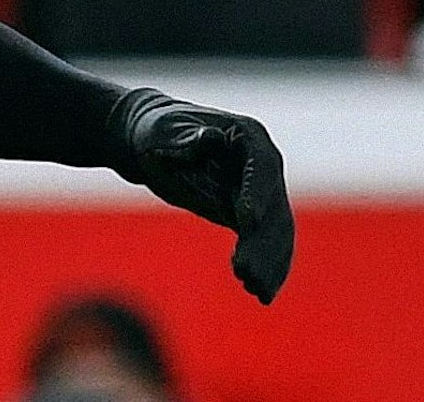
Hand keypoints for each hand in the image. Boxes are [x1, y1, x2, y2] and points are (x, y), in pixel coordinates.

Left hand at [106, 88, 294, 303]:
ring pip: (273, 232)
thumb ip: (187, 138)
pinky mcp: (248, 216)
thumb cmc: (155, 131)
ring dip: (269, 263)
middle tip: (248, 273)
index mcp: (247, 136)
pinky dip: (264, 267)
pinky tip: (259, 292)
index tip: (246, 222)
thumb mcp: (164, 130)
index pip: (260, 166)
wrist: (150, 145)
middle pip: (273, 206)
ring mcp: (260, 192)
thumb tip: (210, 137)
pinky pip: (262, 244)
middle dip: (264, 242)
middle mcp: (262, 165)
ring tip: (257, 290)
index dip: (257, 193)